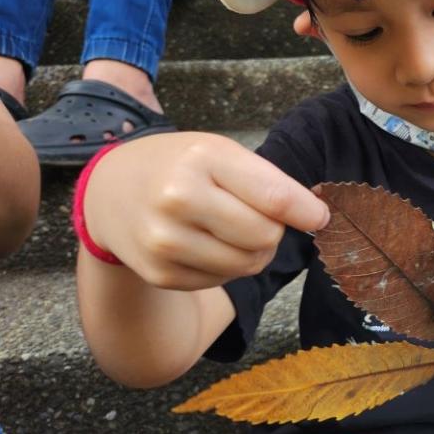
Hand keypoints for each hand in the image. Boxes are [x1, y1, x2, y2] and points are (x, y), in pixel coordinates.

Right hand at [83, 132, 329, 290]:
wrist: (111, 191)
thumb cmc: (181, 166)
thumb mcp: (221, 153)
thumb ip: (269, 181)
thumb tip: (318, 217)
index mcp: (202, 160)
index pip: (273, 197)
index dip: (307, 212)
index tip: (321, 216)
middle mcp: (178, 200)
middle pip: (265, 236)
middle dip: (275, 230)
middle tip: (261, 217)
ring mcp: (165, 241)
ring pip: (248, 265)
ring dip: (254, 251)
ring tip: (233, 229)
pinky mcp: (160, 274)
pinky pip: (223, 281)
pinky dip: (227, 266)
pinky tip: (206, 243)